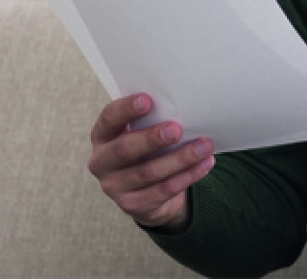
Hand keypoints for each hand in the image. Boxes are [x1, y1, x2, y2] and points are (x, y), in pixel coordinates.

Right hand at [88, 93, 214, 230]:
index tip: (148, 100)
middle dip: (152, 139)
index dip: (126, 109)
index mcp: (102, 136)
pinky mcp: (132, 205)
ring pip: (149, 172)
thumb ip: (152, 119)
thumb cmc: (145, 148)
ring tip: (204, 146)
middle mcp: (101, 162)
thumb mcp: (140, 132)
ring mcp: (114, 187)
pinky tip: (205, 163)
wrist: (146, 191)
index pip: (108, 119)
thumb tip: (183, 105)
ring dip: (180, 158)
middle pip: (125, 149)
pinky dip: (188, 176)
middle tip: (177, 129)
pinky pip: (163, 190)